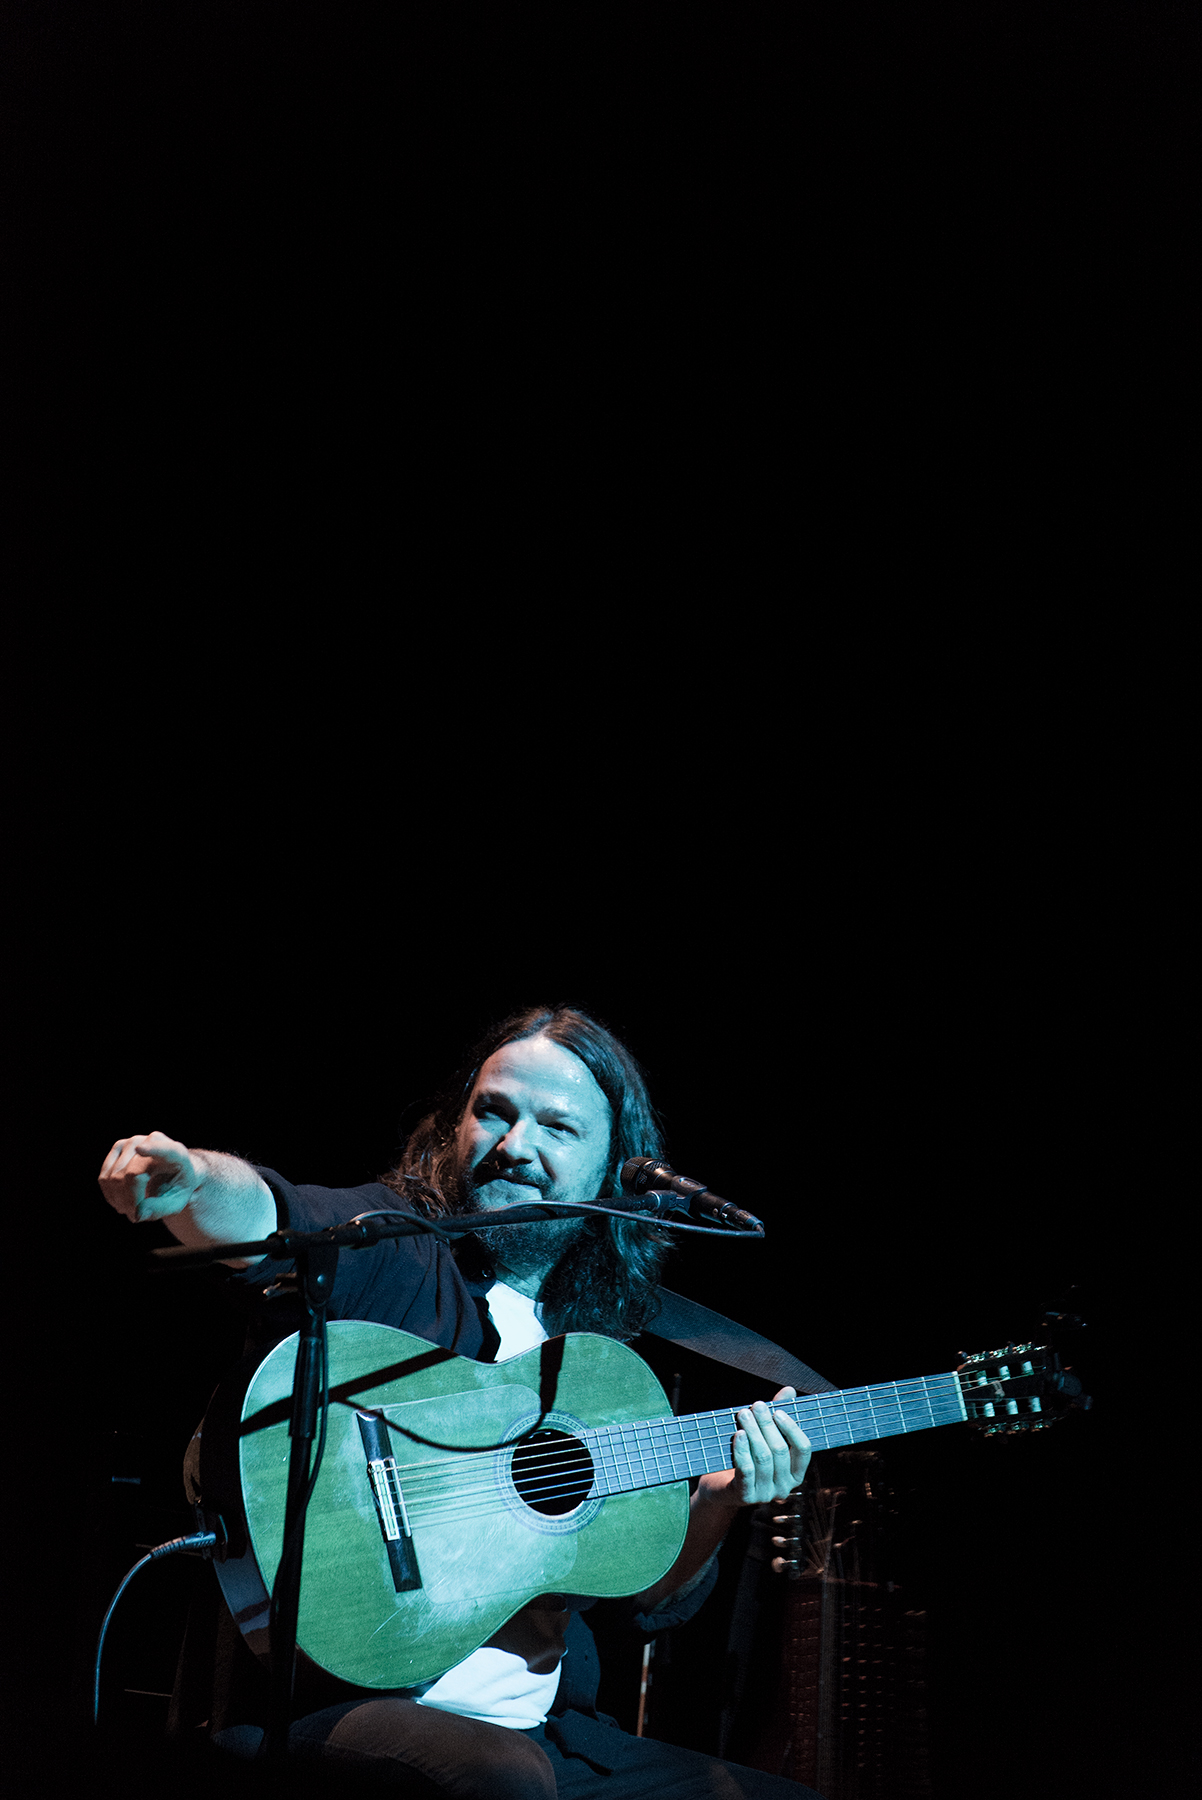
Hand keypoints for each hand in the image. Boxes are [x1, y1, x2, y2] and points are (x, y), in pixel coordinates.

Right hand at [99, 1131, 203, 1222]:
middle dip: (130, 1201)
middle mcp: (155, 1141)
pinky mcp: (119, 1147)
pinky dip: (110, 1195)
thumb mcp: (176, 1202)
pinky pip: (105, 1177)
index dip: (152, 1149)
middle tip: (136, 1216)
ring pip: (115, 1176)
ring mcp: (134, 1142)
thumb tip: (138, 1213)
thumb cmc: (175, 1188)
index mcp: (176, 1153)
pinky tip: (121, 1201)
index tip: (140, 1149)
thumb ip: (160, 1208)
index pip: (165, 1149)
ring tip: (131, 1209)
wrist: (170, 1172)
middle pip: (132, 1174)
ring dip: (119, 1201)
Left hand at [697, 1387, 811, 1510]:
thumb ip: (777, 1417)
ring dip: (753, 1433)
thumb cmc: (747, 1456)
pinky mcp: (745, 1497)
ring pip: (763, 1458)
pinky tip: (738, 1434)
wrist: (720, 1485)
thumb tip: (789, 1391)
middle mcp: (784, 1487)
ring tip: (744, 1414)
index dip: (792, 1429)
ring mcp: (765, 1494)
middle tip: (756, 1406)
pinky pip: (746, 1471)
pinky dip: (742, 1450)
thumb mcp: (763, 1437)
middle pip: (779, 1451)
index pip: (803, 1450)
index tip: (777, 1410)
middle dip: (767, 1425)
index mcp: (795, 1473)